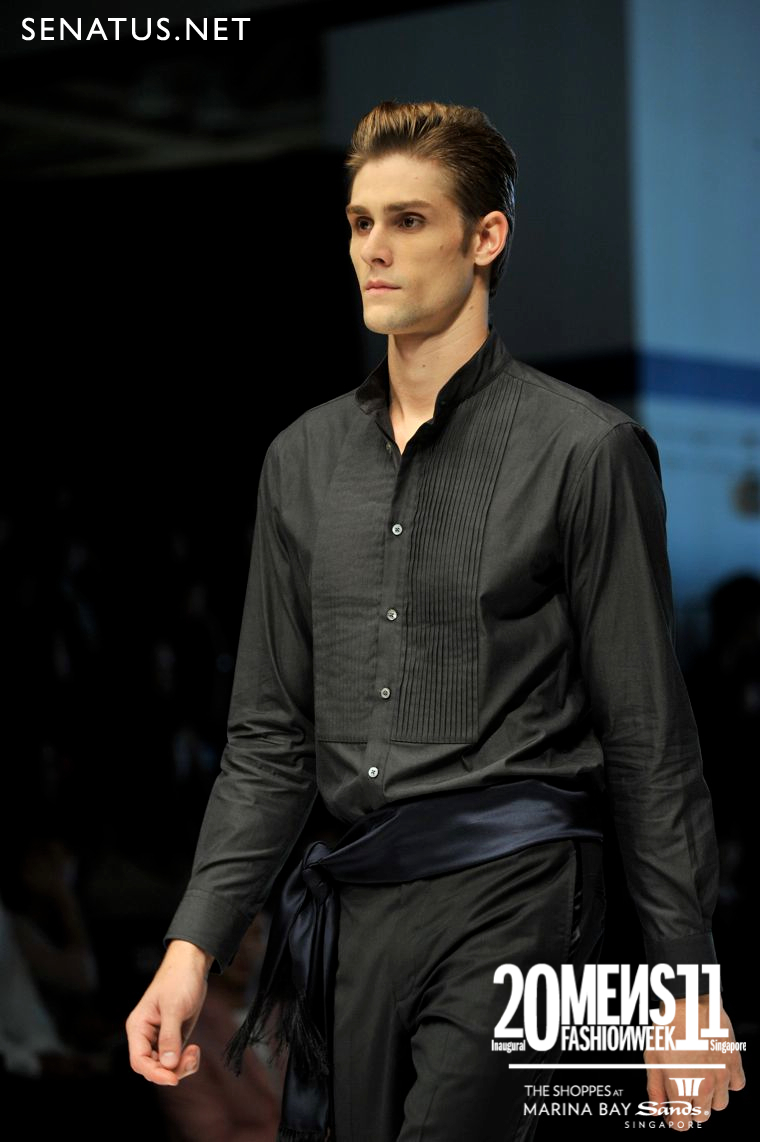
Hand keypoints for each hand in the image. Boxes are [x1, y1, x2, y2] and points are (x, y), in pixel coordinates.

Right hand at [125, 939, 212, 1084]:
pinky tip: (195, 1050)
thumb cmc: (178, 980)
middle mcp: (145, 1036)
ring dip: (181, 1067)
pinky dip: (185, 1061)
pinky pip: (175, 1060)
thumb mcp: (174, 1007)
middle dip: (171, 1070)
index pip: (139, 1060)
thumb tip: (169, 1065)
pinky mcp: (173, 1038)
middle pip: (152, 1067)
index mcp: (138, 1027)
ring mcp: (159, 1038)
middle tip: (191, 1058)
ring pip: (165, 1067)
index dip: (154, 1073)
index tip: (173, 1078)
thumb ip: (170, 1036)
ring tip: (195, 1052)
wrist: (191, 965)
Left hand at [644, 996, 745, 1127]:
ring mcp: (721, 1077)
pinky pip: (737, 1086)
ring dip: (710, 1098)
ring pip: (720, 1105)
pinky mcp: (734, 1064)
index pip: (682, 1124)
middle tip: (684, 1092)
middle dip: (690, 1108)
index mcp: (680, 1089)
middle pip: (701, 1117)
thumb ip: (654, 1088)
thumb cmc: (668, 1027)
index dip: (674, 1121)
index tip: (671, 1113)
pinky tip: (716, 1071)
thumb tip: (656, 1111)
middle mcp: (703, 1087)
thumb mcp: (651, 1058)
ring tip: (700, 1080)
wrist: (689, 1003)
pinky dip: (728, 1083)